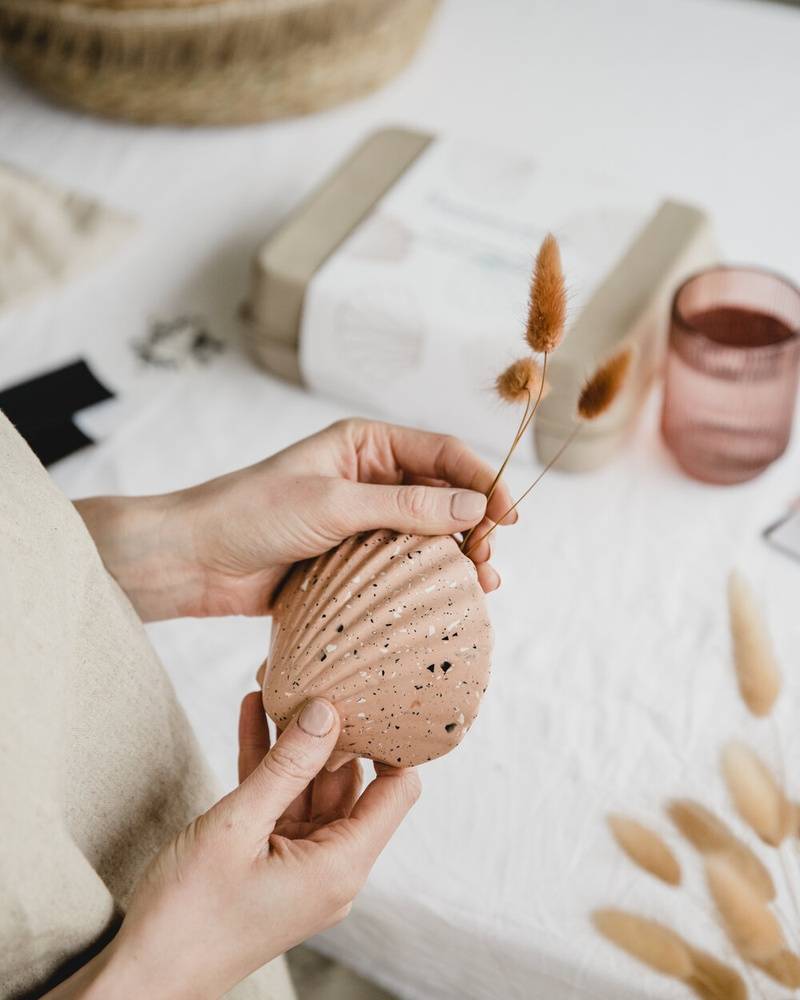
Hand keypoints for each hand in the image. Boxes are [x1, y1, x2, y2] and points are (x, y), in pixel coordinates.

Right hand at [55, 694, 418, 999]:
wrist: (144, 979)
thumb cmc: (188, 913)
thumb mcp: (238, 824)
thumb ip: (286, 766)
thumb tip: (327, 710)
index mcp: (340, 865)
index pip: (397, 790)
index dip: (392, 743)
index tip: (377, 696)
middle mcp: (333, 867)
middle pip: (352, 784)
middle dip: (334, 731)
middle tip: (319, 676)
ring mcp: (303, 866)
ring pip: (311, 788)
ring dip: (294, 742)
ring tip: (280, 685)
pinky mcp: (274, 863)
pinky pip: (282, 804)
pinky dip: (269, 766)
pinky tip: (253, 715)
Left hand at [76, 418, 515, 619]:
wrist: (196, 560)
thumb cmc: (252, 514)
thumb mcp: (334, 504)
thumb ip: (406, 507)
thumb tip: (476, 506)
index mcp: (366, 444)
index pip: (442, 453)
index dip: (482, 479)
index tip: (508, 515)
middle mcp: (370, 477)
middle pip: (443, 494)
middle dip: (474, 523)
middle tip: (487, 560)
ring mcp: (362, 520)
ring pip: (427, 533)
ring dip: (457, 555)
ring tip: (480, 584)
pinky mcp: (351, 559)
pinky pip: (401, 566)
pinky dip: (427, 578)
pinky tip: (448, 598)